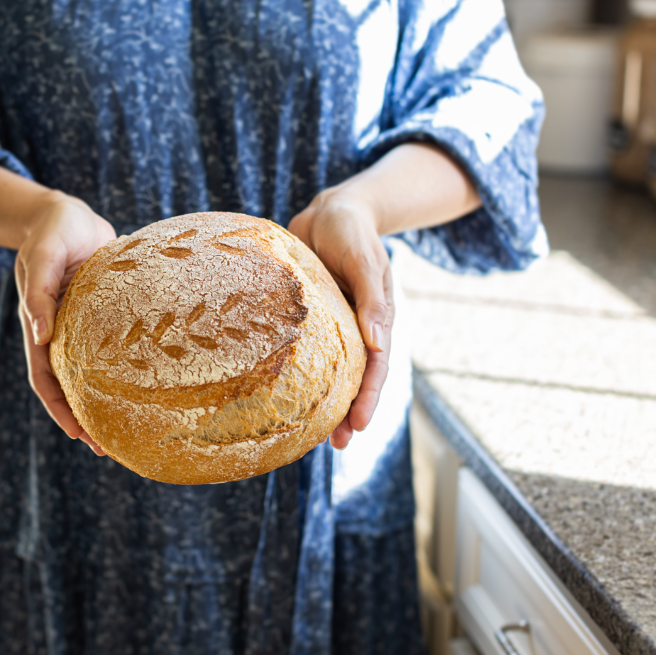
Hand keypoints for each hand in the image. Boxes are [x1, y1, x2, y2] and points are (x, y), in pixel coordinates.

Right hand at [15, 192, 115, 455]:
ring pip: (90, 373)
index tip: (80, 435)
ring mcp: (80, 326)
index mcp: (40, 326)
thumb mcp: (44, 256)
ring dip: (104, 400)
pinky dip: (122, 370)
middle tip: (108, 448)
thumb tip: (39, 336)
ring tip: (129, 426)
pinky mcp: (102, 315)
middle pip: (68, 386)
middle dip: (84, 418)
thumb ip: (39, 293)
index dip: (60, 409)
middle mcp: (59, 332)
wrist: (65, 212)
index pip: (45, 379)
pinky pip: (109, 350)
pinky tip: (146, 384)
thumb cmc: (53, 230)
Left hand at [288, 190, 392, 449]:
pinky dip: (293, 370)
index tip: (358, 427)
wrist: (331, 210)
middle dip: (347, 411)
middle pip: (353, 377)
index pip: (375, 368)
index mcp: (374, 320)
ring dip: (321, 398)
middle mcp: (354, 328)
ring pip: (327, 369)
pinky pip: (300, 349)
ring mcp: (330, 325)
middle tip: (335, 445)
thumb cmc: (352, 231)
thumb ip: (372, 299)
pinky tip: (275, 389)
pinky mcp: (305, 317)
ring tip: (306, 431)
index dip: (367, 398)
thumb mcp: (365, 261)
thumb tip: (379, 343)